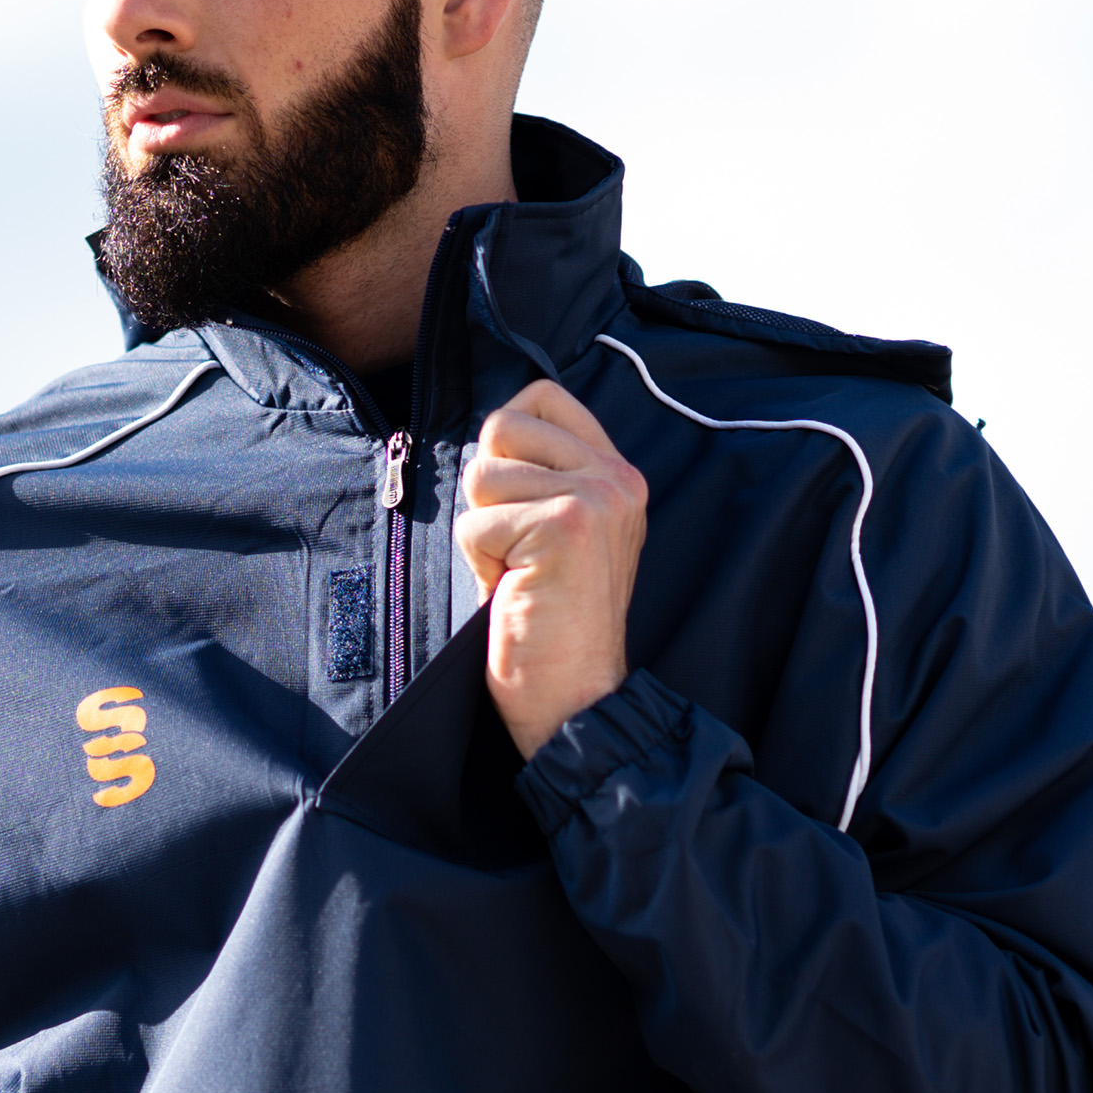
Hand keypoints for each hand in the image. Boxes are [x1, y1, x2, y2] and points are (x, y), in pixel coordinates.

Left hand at [453, 379, 648, 758]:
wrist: (575, 698)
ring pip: (481, 475)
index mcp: (618, 472)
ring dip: (484, 533)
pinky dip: (480, 565)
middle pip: (501, 426)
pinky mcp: (565, 528)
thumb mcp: (560, 529)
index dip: (508, 438)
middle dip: (489, 492)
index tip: (520, 500)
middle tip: (520, 548)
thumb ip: (542, 474)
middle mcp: (616, 476)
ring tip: (521, 573)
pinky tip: (516, 591)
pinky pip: (474, 525)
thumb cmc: (549, 619)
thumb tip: (490, 431)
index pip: (543, 394)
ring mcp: (595, 498)